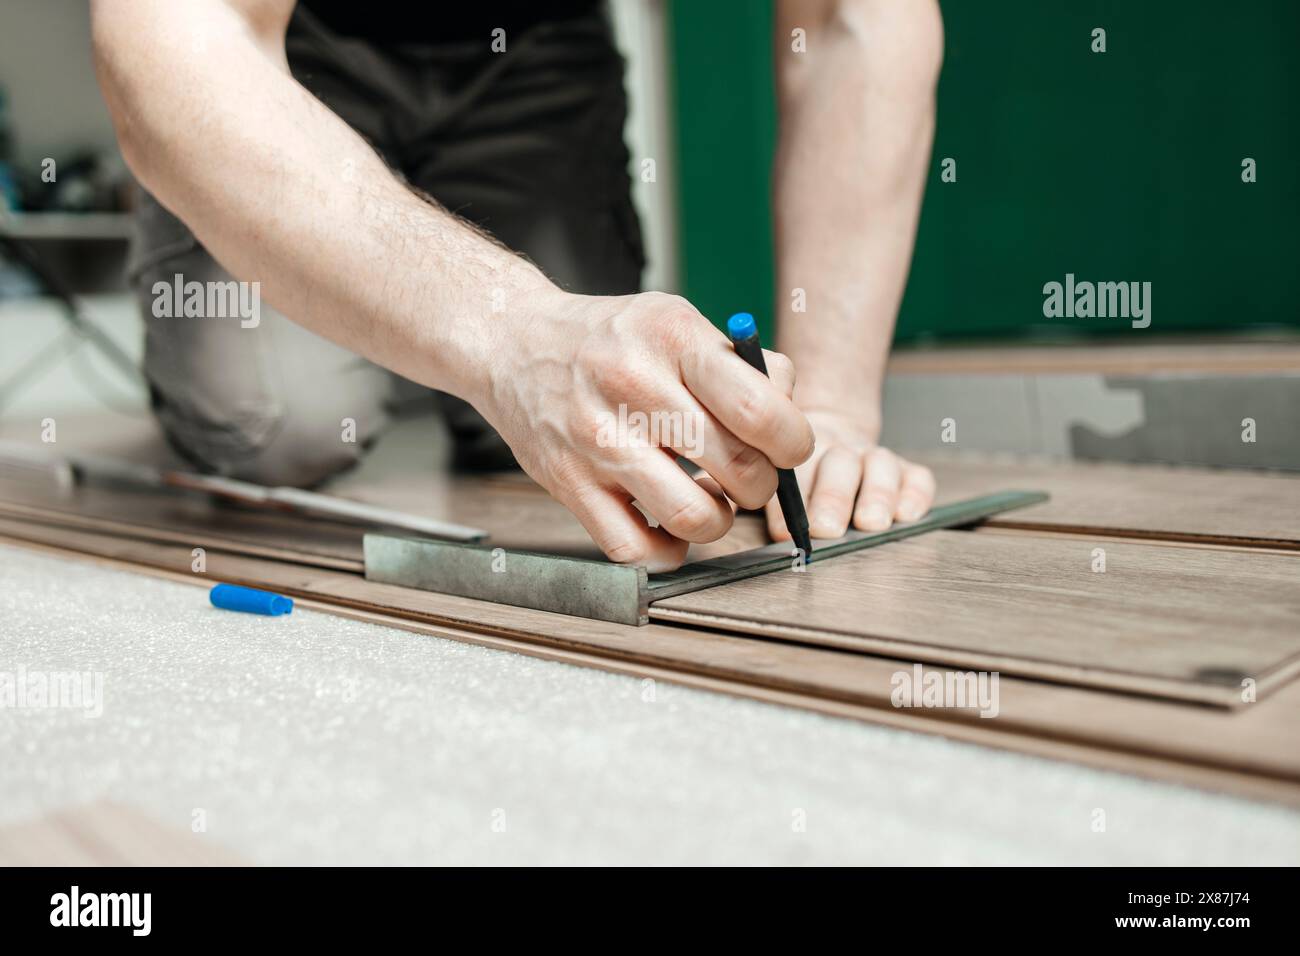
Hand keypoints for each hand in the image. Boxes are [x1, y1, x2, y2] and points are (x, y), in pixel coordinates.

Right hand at [475, 290, 815, 570]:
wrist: (514, 344)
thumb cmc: (610, 338)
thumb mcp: (677, 321)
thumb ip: (741, 364)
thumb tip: (791, 414)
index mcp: (671, 338)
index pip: (758, 408)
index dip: (793, 441)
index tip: (789, 447)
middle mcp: (632, 387)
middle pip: (736, 469)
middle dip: (761, 484)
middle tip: (749, 475)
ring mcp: (597, 441)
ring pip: (693, 518)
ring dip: (719, 521)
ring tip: (712, 501)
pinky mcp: (568, 485)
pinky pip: (636, 549)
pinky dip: (668, 550)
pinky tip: (669, 526)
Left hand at [765, 409, 935, 541]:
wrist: (829, 443)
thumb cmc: (801, 479)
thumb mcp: (781, 485)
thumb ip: (779, 508)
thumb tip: (783, 539)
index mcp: (801, 452)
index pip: (797, 471)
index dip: (795, 499)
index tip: (789, 531)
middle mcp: (841, 451)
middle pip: (840, 464)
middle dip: (834, 497)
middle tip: (828, 528)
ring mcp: (875, 459)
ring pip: (881, 465)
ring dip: (876, 495)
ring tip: (871, 523)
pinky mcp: (906, 472)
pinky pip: (918, 478)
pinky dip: (915, 495)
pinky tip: (907, 516)